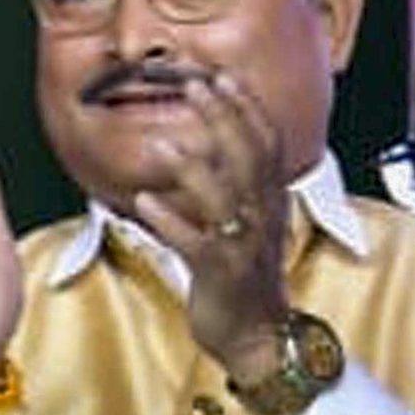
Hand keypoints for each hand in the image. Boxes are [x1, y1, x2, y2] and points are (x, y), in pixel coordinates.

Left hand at [129, 72, 290, 377]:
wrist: (259, 337)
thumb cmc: (245, 279)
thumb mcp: (251, 225)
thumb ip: (237, 187)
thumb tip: (215, 147)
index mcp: (270, 201)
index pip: (267, 144)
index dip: (247, 108)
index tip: (223, 77)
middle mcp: (263, 216)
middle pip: (249, 157)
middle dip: (223, 119)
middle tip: (196, 87)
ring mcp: (243, 244)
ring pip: (224, 196)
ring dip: (194, 167)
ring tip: (164, 141)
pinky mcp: (221, 273)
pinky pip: (195, 242)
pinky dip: (170, 220)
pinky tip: (144, 200)